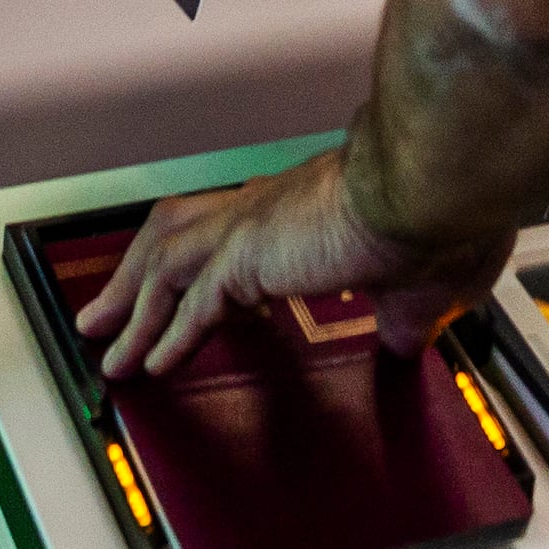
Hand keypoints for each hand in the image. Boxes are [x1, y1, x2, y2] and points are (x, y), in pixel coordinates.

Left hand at [71, 142, 514, 379]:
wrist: (437, 186)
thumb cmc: (443, 212)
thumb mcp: (425, 280)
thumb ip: (405, 310)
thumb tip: (403, 336)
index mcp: (307, 207)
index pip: (234, 232)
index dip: (202, 264)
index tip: (188, 296)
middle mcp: (268, 206)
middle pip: (175, 233)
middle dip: (134, 276)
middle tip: (105, 312)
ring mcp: (253, 225)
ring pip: (166, 260)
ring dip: (131, 304)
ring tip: (105, 342)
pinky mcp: (249, 252)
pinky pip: (190, 301)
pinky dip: (166, 332)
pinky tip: (148, 362)